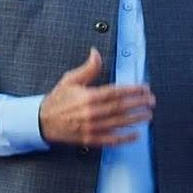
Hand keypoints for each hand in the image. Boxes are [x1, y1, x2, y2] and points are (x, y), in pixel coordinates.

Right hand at [37, 49, 154, 147]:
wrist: (42, 121)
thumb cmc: (57, 100)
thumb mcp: (70, 80)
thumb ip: (88, 68)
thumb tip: (96, 53)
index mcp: (88, 96)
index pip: (116, 92)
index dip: (133, 90)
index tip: (144, 88)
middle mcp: (92, 112)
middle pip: (121, 107)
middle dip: (139, 103)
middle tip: (151, 101)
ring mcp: (92, 127)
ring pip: (119, 123)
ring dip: (136, 119)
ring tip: (148, 115)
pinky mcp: (90, 139)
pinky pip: (110, 140)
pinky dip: (124, 138)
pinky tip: (135, 135)